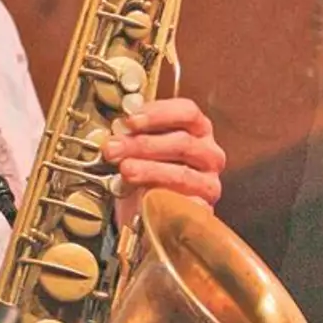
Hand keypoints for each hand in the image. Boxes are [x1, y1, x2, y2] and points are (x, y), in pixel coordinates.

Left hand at [101, 97, 225, 227]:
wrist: (149, 210)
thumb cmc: (147, 169)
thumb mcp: (140, 147)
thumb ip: (132, 135)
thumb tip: (116, 130)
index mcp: (198, 129)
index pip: (187, 112)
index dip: (158, 113)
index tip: (130, 120)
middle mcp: (209, 153)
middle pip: (183, 142)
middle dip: (142, 144)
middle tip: (113, 148)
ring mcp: (209, 182)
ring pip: (182, 173)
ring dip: (149, 170)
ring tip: (125, 169)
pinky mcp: (203, 210)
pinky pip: (184, 203)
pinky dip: (161, 198)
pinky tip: (141, 195)